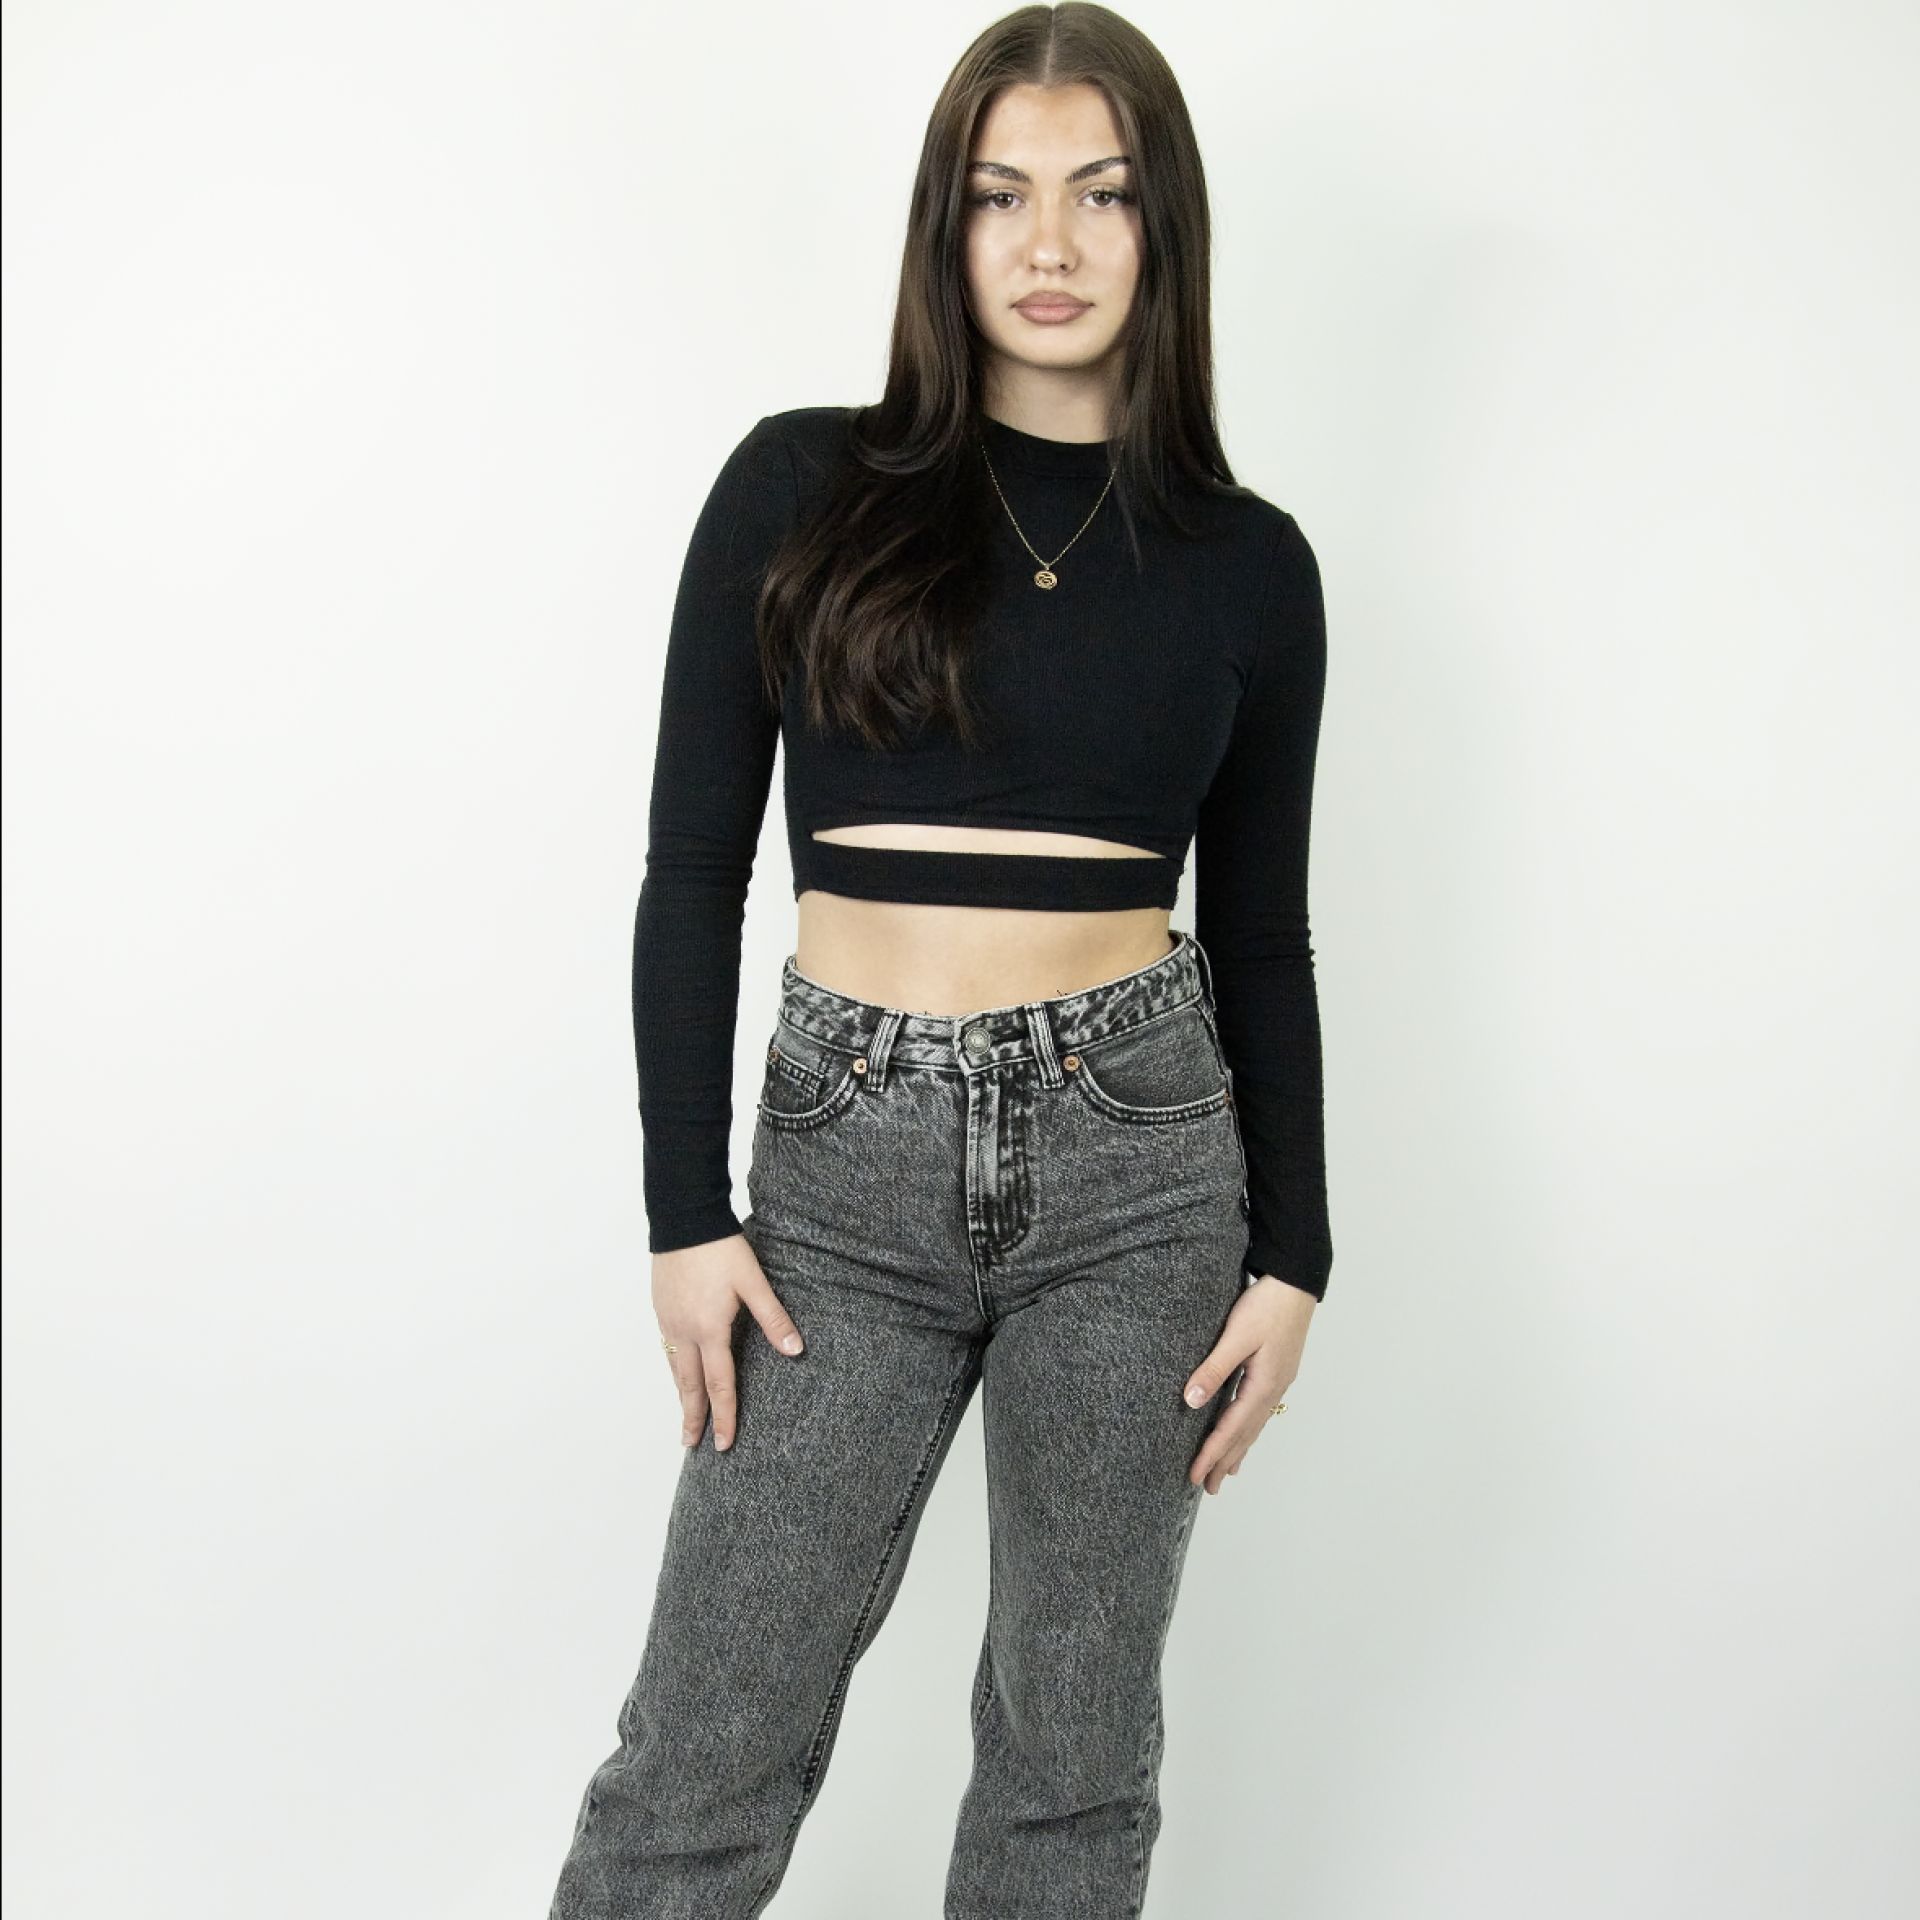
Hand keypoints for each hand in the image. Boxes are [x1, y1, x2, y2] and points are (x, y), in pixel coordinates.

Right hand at [653, 1233, 805, 1451]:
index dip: (724, 1416)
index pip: (719, 1385)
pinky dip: (674, 1371)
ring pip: (675, 1370)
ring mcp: (669, 1321)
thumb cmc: (721, 1249)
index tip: (723, 1444)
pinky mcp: (661, 1309)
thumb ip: (773, 1317)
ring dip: (682, 1397)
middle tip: (693, 1445)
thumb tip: (795, 1349)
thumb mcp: (753, 1282)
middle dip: (693, 1418)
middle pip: (689, 1386)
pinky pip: (668, 1350)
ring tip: (685, 1419)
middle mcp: (686, 1332)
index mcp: (710, 1330)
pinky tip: (678, 1374)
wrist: (683, 1219)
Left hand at [1181, 1275, 1315, 1493]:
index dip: (1211, 1454)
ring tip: (1225, 1472)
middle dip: (1225, 1462)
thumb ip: (1214, 1369)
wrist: (1297, 1282)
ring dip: (1238, 1449)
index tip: (1194, 1477)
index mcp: (1263, 1385)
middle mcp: (1273, 1390)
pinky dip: (1248, 1429)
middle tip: (1207, 1488)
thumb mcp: (1236, 1335)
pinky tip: (1245, 1431)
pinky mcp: (1277, 1371)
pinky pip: (1259, 1411)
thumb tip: (1191, 1402)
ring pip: (1254, 1425)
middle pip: (1245, 1435)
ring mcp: (1278, 1382)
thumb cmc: (1267, 1306)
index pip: (1231, 1429)